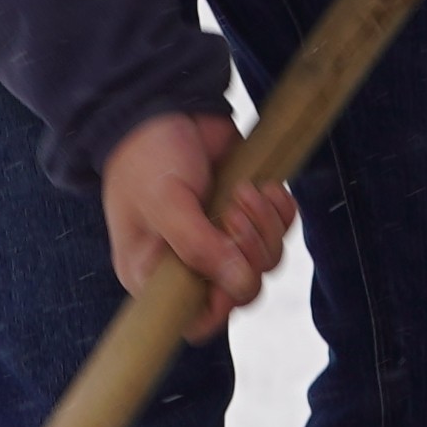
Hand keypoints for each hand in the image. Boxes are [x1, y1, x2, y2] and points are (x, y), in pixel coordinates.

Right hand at [100, 112, 294, 338]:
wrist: (161, 105)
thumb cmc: (146, 157)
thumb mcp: (165, 203)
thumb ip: (199, 246)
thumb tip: (240, 283)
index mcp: (155, 274)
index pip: (197, 321)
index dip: (222, 305)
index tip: (230, 271)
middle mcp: (189, 264)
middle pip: (243, 290)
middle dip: (249, 251)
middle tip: (233, 212)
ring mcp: (220, 239)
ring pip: (267, 260)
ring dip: (265, 226)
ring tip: (244, 192)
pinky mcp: (245, 212)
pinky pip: (280, 230)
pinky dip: (280, 211)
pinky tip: (263, 187)